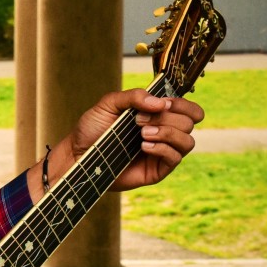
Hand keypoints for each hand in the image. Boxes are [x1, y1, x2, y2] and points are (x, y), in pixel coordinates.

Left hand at [42, 89, 203, 194]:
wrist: (77, 154)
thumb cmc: (92, 129)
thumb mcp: (109, 104)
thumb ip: (133, 96)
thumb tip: (160, 102)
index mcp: (156, 115)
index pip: (188, 109)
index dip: (182, 104)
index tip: (163, 103)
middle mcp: (164, 132)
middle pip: (189, 122)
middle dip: (166, 118)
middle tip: (138, 120)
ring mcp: (162, 152)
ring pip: (188, 141)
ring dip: (168, 133)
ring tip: (142, 134)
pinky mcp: (157, 170)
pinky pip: (175, 158)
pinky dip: (162, 149)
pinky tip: (143, 147)